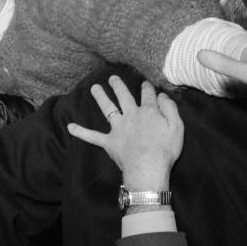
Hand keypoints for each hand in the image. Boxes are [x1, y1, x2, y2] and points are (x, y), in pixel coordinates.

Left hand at [66, 76, 182, 189]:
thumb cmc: (165, 149)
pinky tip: (70, 127)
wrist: (147, 167)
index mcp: (148, 112)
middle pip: (123, 96)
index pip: (147, 95)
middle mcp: (130, 115)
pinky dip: (81, 132)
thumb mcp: (176, 126)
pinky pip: (92, 136)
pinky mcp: (109, 142)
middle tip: (112, 77)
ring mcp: (118, 128)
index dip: (147, 88)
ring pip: (108, 109)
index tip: (145, 83)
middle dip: (118, 86)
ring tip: (94, 88)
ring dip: (100, 97)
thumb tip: (162, 95)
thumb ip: (170, 108)